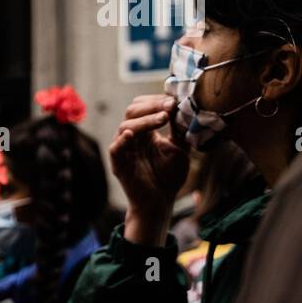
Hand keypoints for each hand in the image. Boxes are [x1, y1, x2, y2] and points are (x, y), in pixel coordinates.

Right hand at [110, 94, 189, 245]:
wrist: (160, 202)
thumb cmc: (168, 176)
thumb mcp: (180, 148)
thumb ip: (180, 129)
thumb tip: (186, 107)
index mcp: (144, 131)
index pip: (143, 106)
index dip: (157, 101)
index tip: (175, 101)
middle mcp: (131, 137)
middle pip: (132, 110)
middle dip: (151, 106)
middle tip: (170, 106)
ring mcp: (123, 150)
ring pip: (126, 126)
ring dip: (145, 120)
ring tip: (163, 118)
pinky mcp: (118, 164)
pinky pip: (115, 148)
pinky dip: (122, 140)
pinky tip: (131, 135)